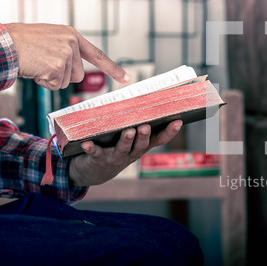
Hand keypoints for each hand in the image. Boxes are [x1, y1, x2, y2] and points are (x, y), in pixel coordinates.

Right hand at [4, 23, 129, 89]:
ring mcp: (65, 54)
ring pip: (66, 82)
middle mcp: (71, 43)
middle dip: (61, 75)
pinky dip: (43, 82)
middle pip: (78, 75)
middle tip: (43, 63)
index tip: (127, 79)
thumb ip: (66, 50)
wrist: (4, 43)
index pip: (97, 55)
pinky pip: (55, 85)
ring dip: (51, 79)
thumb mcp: (49, 39)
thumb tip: (75, 73)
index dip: (113, 69)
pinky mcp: (57, 66)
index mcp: (71, 35)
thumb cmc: (22, 43)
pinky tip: (34, 69)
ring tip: (37, 64)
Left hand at [68, 120, 182, 186]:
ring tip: (128, 131)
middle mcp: (131, 153)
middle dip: (144, 135)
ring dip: (126, 140)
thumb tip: (138, 94)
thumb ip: (133, 119)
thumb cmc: (114, 147)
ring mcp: (115, 157)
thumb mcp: (127, 138)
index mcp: (140, 146)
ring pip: (123, 148)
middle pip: (141, 145)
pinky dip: (92, 148)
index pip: (158, 139)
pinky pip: (95, 153)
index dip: (169, 132)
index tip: (178, 121)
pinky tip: (87, 143)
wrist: (95, 172)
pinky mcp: (98, 159)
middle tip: (146, 126)